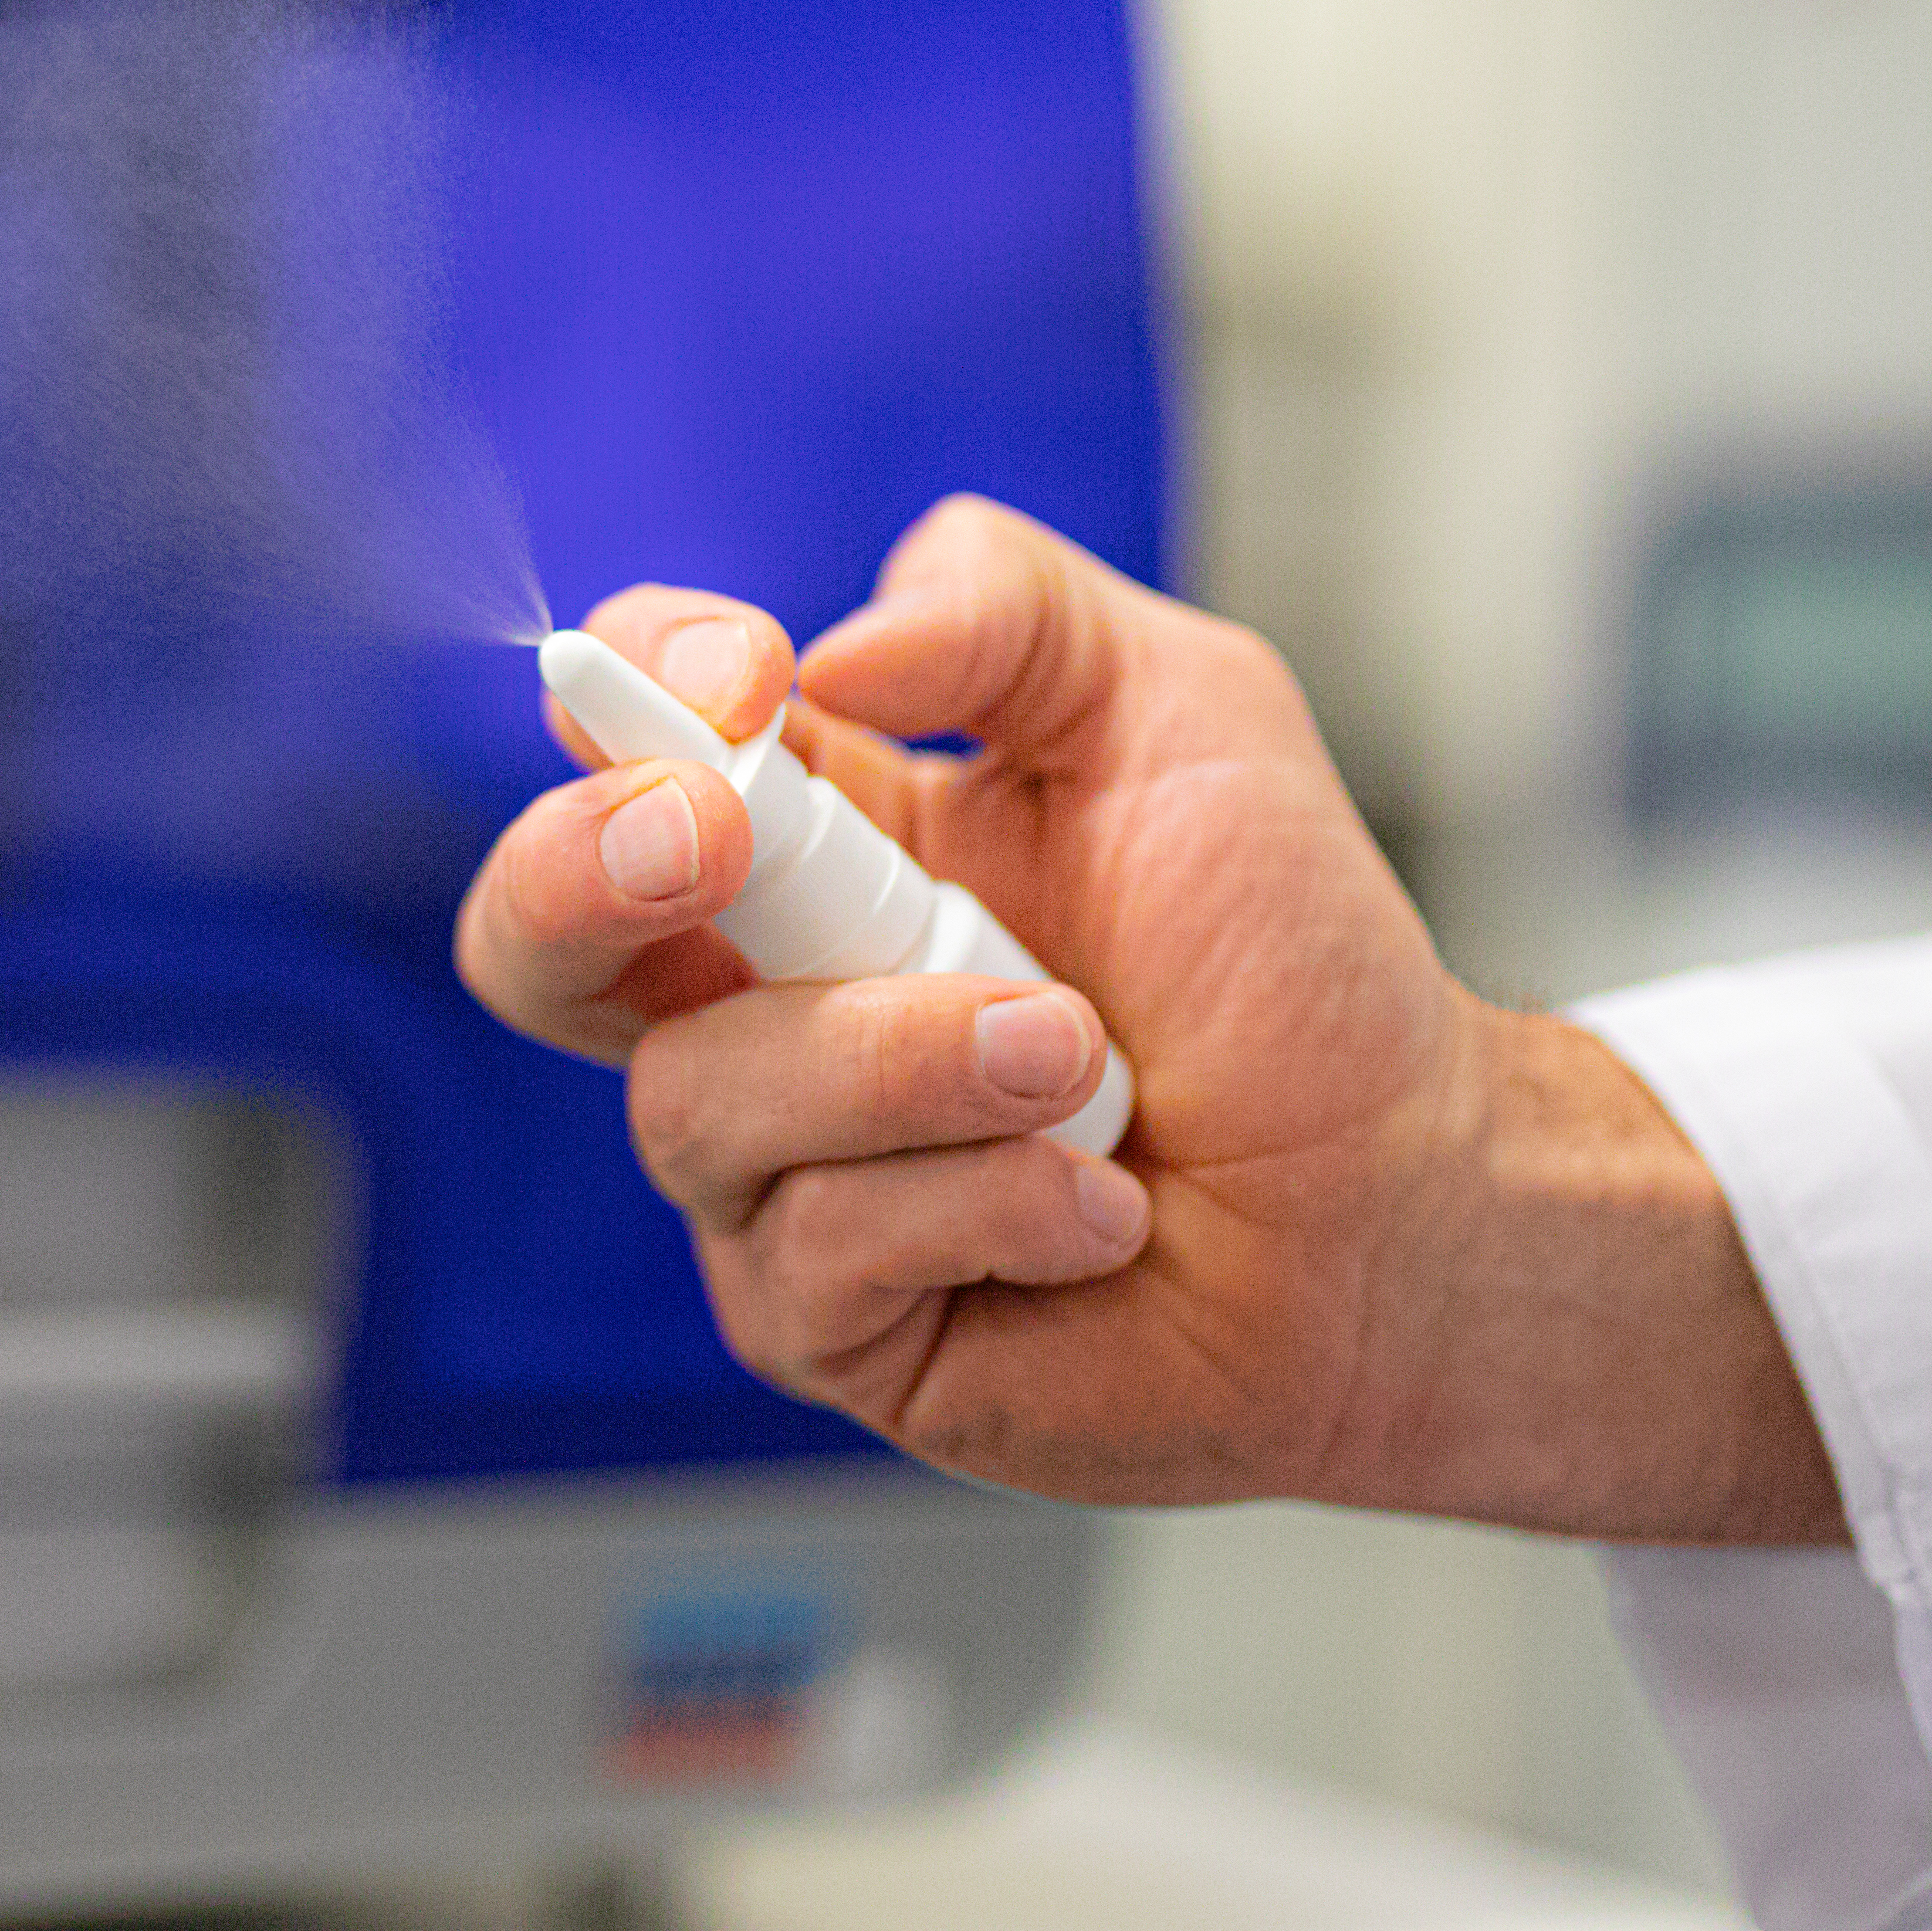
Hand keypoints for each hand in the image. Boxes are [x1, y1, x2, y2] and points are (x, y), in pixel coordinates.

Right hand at [454, 496, 1839, 1539]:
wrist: (1405, 1193)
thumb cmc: (1286, 960)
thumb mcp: (1174, 702)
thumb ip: (1003, 608)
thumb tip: (824, 659)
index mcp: (804, 843)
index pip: (618, 745)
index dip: (632, 696)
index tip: (742, 676)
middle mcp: (756, 1006)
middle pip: (526, 943)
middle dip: (577, 871)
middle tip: (709, 837)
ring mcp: (775, 1173)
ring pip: (702, 1101)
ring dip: (912, 1059)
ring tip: (1087, 1061)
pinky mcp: (828, 1322)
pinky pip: (818, 1251)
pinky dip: (989, 1203)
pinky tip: (1101, 1206)